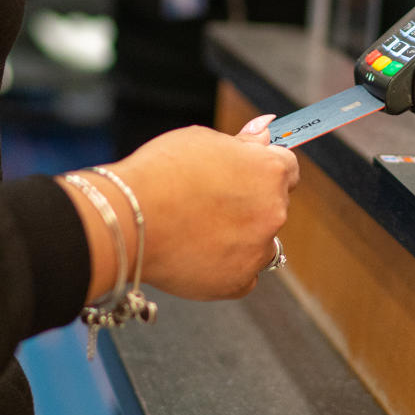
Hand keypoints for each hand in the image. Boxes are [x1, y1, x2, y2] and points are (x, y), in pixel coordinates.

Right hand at [107, 122, 298, 300]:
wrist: (127, 218)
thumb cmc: (160, 172)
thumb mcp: (203, 140)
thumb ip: (242, 142)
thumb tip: (266, 132)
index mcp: (270, 172)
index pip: (287, 168)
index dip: (263, 169)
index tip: (245, 174)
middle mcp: (274, 212)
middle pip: (273, 206)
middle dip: (249, 203)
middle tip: (207, 202)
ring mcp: (258, 251)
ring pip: (259, 243)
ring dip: (240, 237)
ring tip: (197, 230)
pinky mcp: (238, 283)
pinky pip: (242, 275)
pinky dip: (225, 267)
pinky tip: (197, 254)